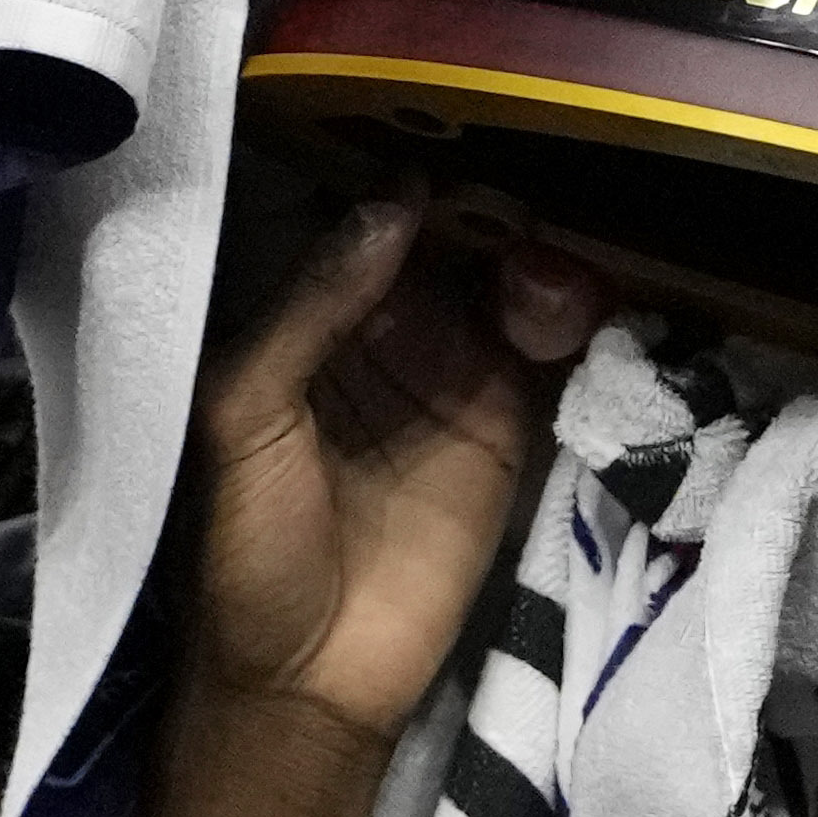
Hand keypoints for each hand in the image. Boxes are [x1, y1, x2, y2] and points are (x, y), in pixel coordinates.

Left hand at [184, 201, 606, 750]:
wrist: (309, 678)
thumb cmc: (247, 547)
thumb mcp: (245, 413)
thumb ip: (311, 307)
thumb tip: (391, 206)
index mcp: (309, 319)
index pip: (366, 223)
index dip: (405, 182)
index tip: (450, 138)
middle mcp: (385, 330)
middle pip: (450, 240)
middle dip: (485, 208)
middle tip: (515, 189)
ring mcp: (455, 374)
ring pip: (509, 282)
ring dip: (533, 257)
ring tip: (538, 266)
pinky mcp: (513, 424)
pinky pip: (551, 351)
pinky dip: (571, 316)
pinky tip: (568, 300)